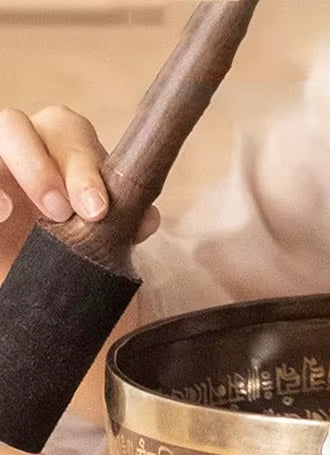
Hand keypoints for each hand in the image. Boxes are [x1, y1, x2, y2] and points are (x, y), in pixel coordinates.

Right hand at [0, 105, 159, 275]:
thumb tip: (148, 219)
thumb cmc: (63, 256)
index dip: (84, 167)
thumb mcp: (92, 246)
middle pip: (22, 126)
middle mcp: (19, 147)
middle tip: (61, 213)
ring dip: (19, 168)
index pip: (70, 133)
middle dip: (43, 167)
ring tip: (19, 212)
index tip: (98, 210)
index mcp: (59, 152)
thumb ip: (119, 228)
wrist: (32, 286)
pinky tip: (0, 213)